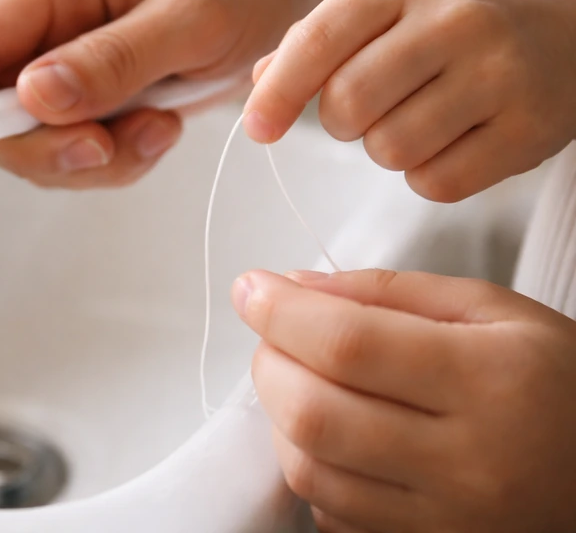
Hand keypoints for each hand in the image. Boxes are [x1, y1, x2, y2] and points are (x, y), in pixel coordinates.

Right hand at [0, 0, 325, 193]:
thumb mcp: (191, 18)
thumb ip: (113, 58)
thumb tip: (34, 96)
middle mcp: (47, 26)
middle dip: (43, 147)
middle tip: (108, 149)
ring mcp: (64, 66)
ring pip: (33, 143)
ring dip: (94, 158)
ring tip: (159, 127)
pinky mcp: (88, 100)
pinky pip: (77, 155)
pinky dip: (118, 161)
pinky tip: (160, 129)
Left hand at [233, 268, 575, 531]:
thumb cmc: (553, 383)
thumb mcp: (491, 310)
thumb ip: (387, 292)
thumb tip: (296, 287)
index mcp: (489, 380)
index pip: (350, 345)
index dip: (281, 313)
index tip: (251, 288)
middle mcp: (466, 461)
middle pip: (314, 413)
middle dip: (269, 362)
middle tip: (275, 333)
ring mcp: (444, 519)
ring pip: (309, 470)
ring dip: (280, 414)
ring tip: (301, 378)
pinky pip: (330, 513)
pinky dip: (310, 464)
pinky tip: (332, 432)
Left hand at [243, 0, 575, 201]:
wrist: (573, 33)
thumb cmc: (456, 24)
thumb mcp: (388, 7)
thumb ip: (319, 39)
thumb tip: (257, 81)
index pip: (317, 40)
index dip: (276, 93)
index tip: (256, 129)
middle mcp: (454, 18)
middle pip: (346, 105)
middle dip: (340, 122)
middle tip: (366, 110)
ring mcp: (499, 72)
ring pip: (388, 150)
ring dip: (386, 149)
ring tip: (418, 118)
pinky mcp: (529, 129)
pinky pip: (437, 183)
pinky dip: (429, 175)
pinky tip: (453, 140)